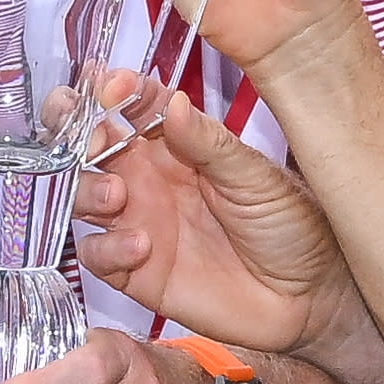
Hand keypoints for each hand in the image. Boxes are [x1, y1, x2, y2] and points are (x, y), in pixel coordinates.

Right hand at [77, 78, 360, 361]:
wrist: (310, 297)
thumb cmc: (292, 226)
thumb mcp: (255, 177)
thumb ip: (209, 143)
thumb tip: (173, 103)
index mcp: (178, 144)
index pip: (130, 105)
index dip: (112, 90)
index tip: (110, 86)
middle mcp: (149, 178)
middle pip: (87, 146)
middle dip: (73, 134)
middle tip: (91, 141)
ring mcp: (139, 222)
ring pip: (80, 196)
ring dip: (85, 190)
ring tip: (117, 196)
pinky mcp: (136, 271)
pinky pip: (96, 254)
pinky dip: (106, 247)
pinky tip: (140, 246)